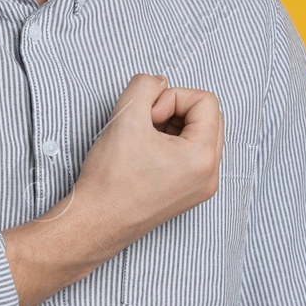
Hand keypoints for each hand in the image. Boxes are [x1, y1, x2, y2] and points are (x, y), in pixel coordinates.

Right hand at [70, 73, 223, 256]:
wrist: (95, 222)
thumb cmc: (110, 178)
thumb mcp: (125, 116)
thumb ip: (146, 85)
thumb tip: (161, 82)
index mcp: (202, 156)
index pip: (206, 101)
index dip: (173, 97)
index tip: (149, 115)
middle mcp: (210, 175)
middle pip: (208, 117)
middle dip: (176, 110)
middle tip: (146, 122)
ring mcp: (201, 188)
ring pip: (200, 136)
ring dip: (173, 126)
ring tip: (144, 138)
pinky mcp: (189, 195)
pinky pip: (192, 156)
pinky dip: (172, 145)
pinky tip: (145, 152)